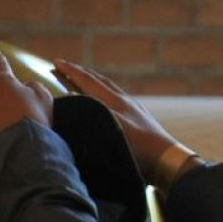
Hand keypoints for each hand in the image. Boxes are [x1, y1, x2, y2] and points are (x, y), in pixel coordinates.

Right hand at [50, 59, 188, 187]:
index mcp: (115, 101)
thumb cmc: (139, 148)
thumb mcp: (113, 128)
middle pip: (98, 80)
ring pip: (109, 88)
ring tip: (83, 78)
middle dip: (80, 72)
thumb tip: (72, 97)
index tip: (56, 61)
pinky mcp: (139, 118)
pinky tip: (106, 100)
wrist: (166, 160)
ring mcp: (133, 108)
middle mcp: (124, 100)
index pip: (88, 81)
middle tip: (64, 66)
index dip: (71, 71)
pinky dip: (105, 94)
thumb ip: (95, 111)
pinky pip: (117, 98)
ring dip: (93, 81)